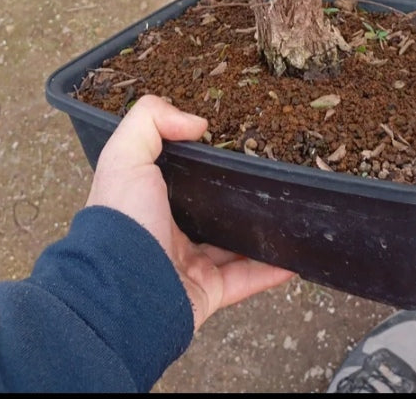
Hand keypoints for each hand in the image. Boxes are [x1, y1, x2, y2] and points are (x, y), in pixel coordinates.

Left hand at [85, 94, 293, 330]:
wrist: (121, 292)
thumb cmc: (121, 222)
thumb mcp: (125, 157)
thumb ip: (151, 122)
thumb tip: (198, 123)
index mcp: (149, 202)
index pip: (182, 178)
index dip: (204, 161)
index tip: (235, 143)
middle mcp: (168, 233)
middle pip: (211, 212)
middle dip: (238, 197)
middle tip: (269, 178)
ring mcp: (189, 266)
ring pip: (233, 247)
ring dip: (259, 234)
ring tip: (288, 214)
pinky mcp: (207, 292)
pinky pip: (246, 280)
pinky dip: (271, 270)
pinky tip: (294, 256)